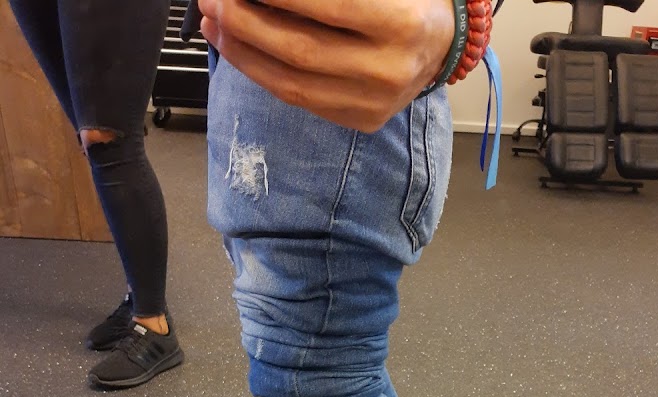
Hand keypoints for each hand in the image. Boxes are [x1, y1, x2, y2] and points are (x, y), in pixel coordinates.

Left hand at [198, 0, 453, 131]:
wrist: (440, 42)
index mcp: (401, 24)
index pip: (327, 6)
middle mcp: (389, 71)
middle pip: (301, 49)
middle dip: (246, 22)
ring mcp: (374, 104)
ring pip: (293, 83)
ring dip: (244, 51)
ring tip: (215, 22)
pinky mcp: (361, 121)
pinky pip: (299, 100)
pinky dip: (262, 73)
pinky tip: (239, 49)